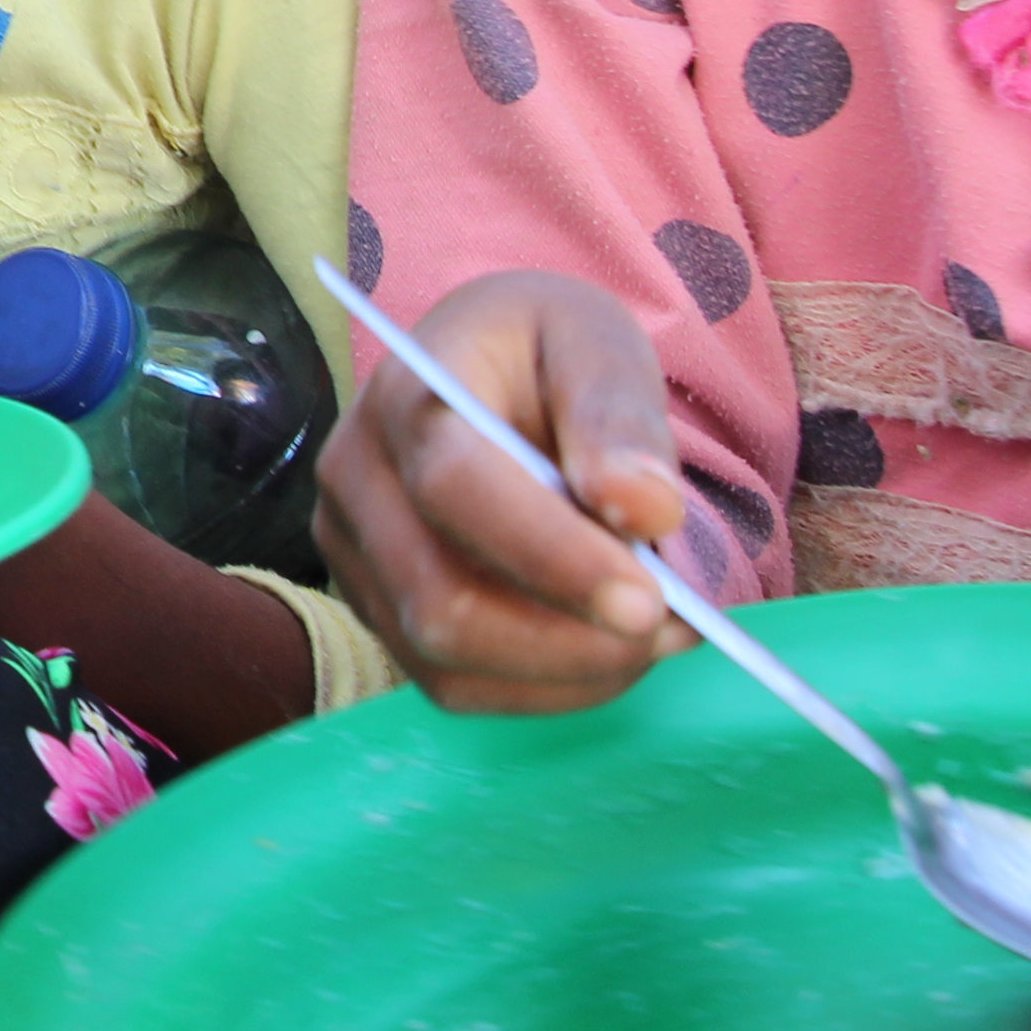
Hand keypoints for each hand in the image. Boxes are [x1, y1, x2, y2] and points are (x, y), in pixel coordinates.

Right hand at [313, 267, 688, 713]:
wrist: (486, 372)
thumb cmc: (545, 353)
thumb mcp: (596, 341)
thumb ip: (619, 416)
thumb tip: (647, 511)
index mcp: (405, 395)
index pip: (455, 489)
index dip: (551, 555)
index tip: (650, 600)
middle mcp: (354, 479)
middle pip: (439, 602)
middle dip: (571, 639)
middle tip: (677, 626)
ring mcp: (353, 554)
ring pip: (446, 664)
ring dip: (569, 671)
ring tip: (655, 632)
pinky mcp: (375, 611)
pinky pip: (455, 687)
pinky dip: (547, 688)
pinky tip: (602, 647)